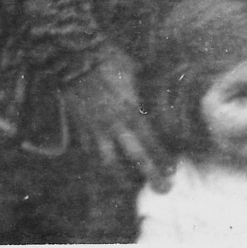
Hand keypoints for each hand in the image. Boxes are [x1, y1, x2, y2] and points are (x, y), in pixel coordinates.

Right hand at [59, 46, 169, 189]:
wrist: (73, 58)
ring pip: (108, 162)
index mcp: (130, 110)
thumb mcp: (134, 71)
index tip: (173, 169)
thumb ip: (145, 87)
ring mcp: (94, 129)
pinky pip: (90, 152)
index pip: (150, 140)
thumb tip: (159, 90)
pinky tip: (106, 169)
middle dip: (150, 174)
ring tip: (132, 187)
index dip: (162, 156)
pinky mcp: (79, 128)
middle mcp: (114, 125)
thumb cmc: (108, 60)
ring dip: (122, 177)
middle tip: (164, 189)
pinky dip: (99, 163)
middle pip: (134, 157)